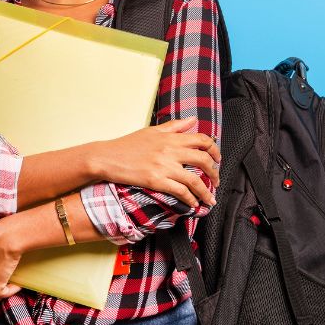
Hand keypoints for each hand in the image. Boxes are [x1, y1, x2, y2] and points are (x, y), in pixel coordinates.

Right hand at [91, 116, 220, 208]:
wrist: (107, 157)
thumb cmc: (128, 144)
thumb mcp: (153, 131)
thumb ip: (175, 126)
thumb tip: (193, 120)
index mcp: (171, 137)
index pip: (202, 140)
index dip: (214, 150)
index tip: (217, 159)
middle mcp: (171, 151)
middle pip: (203, 160)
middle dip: (215, 172)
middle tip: (217, 180)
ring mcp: (164, 166)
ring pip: (195, 180)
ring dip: (206, 192)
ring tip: (210, 199)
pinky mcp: (156, 181)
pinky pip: (180, 191)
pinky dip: (190, 199)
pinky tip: (193, 204)